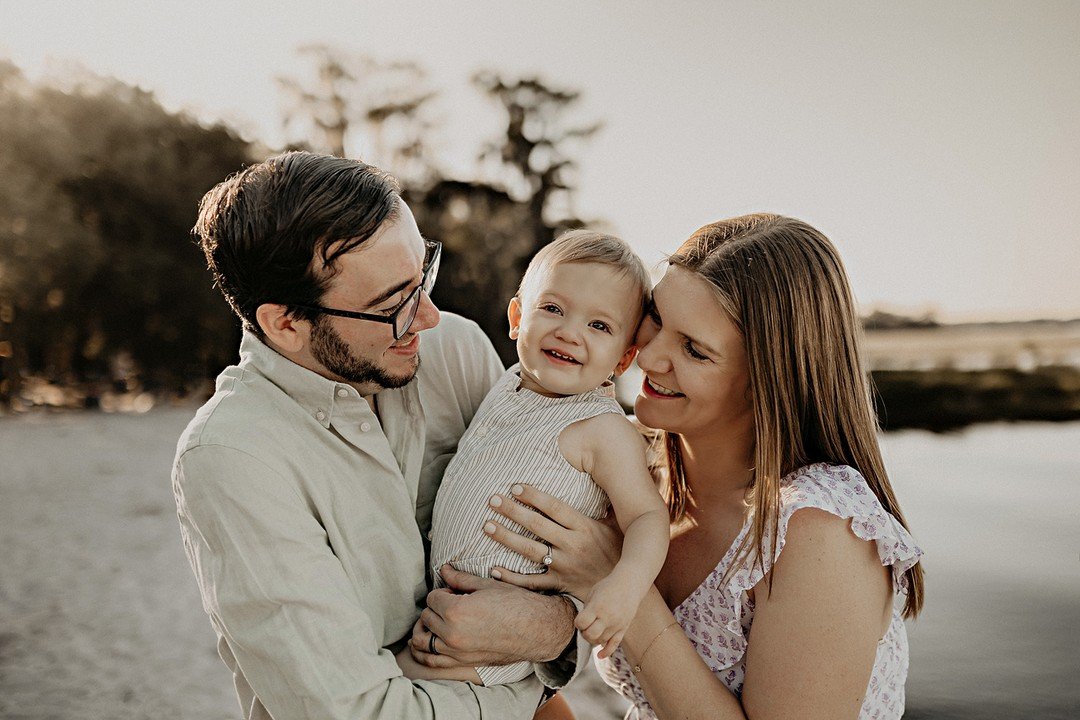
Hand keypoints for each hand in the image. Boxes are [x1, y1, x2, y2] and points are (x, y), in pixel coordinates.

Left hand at [409, 565, 576, 668]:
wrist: (538, 630)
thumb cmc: (516, 604)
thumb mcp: (487, 586)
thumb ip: (460, 579)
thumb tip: (443, 569)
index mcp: (457, 611)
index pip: (432, 598)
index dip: (444, 591)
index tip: (456, 592)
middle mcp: (452, 634)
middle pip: (426, 617)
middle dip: (436, 608)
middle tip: (453, 603)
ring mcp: (456, 652)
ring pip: (422, 640)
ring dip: (425, 629)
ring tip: (437, 621)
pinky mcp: (462, 664)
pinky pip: (431, 661)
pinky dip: (423, 653)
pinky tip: (427, 642)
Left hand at [484, 483, 621, 599]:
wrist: (623, 591)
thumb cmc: (620, 553)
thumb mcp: (617, 526)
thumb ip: (606, 505)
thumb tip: (604, 478)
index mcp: (585, 527)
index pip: (555, 508)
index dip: (534, 496)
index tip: (515, 486)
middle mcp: (573, 545)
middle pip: (537, 525)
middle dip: (513, 511)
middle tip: (492, 499)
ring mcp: (564, 566)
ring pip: (530, 550)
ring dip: (506, 538)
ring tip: (487, 525)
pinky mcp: (559, 584)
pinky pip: (532, 582)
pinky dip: (511, 577)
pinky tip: (493, 568)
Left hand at [576, 575, 634, 658]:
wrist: (629, 585)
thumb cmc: (608, 587)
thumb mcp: (593, 594)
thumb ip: (587, 610)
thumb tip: (582, 626)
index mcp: (598, 607)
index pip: (581, 623)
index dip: (578, 623)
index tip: (581, 618)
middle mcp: (608, 617)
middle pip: (590, 635)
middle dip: (584, 633)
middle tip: (586, 626)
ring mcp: (617, 625)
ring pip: (601, 641)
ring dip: (594, 639)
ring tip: (594, 629)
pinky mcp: (623, 629)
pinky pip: (614, 645)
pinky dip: (606, 652)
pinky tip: (600, 655)